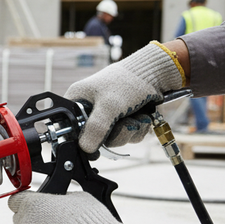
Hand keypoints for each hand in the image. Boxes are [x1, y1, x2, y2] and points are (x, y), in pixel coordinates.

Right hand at [65, 42, 185, 153]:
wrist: (155, 73)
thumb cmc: (127, 81)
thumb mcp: (109, 106)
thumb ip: (95, 128)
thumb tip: (85, 149)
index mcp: (77, 102)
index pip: (69, 128)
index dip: (80, 139)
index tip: (94, 143)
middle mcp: (90, 110)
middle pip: (96, 139)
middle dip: (116, 133)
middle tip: (124, 121)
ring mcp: (108, 116)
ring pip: (115, 140)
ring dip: (130, 130)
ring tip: (136, 114)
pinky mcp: (123, 120)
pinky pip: (128, 136)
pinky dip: (139, 128)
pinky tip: (142, 115)